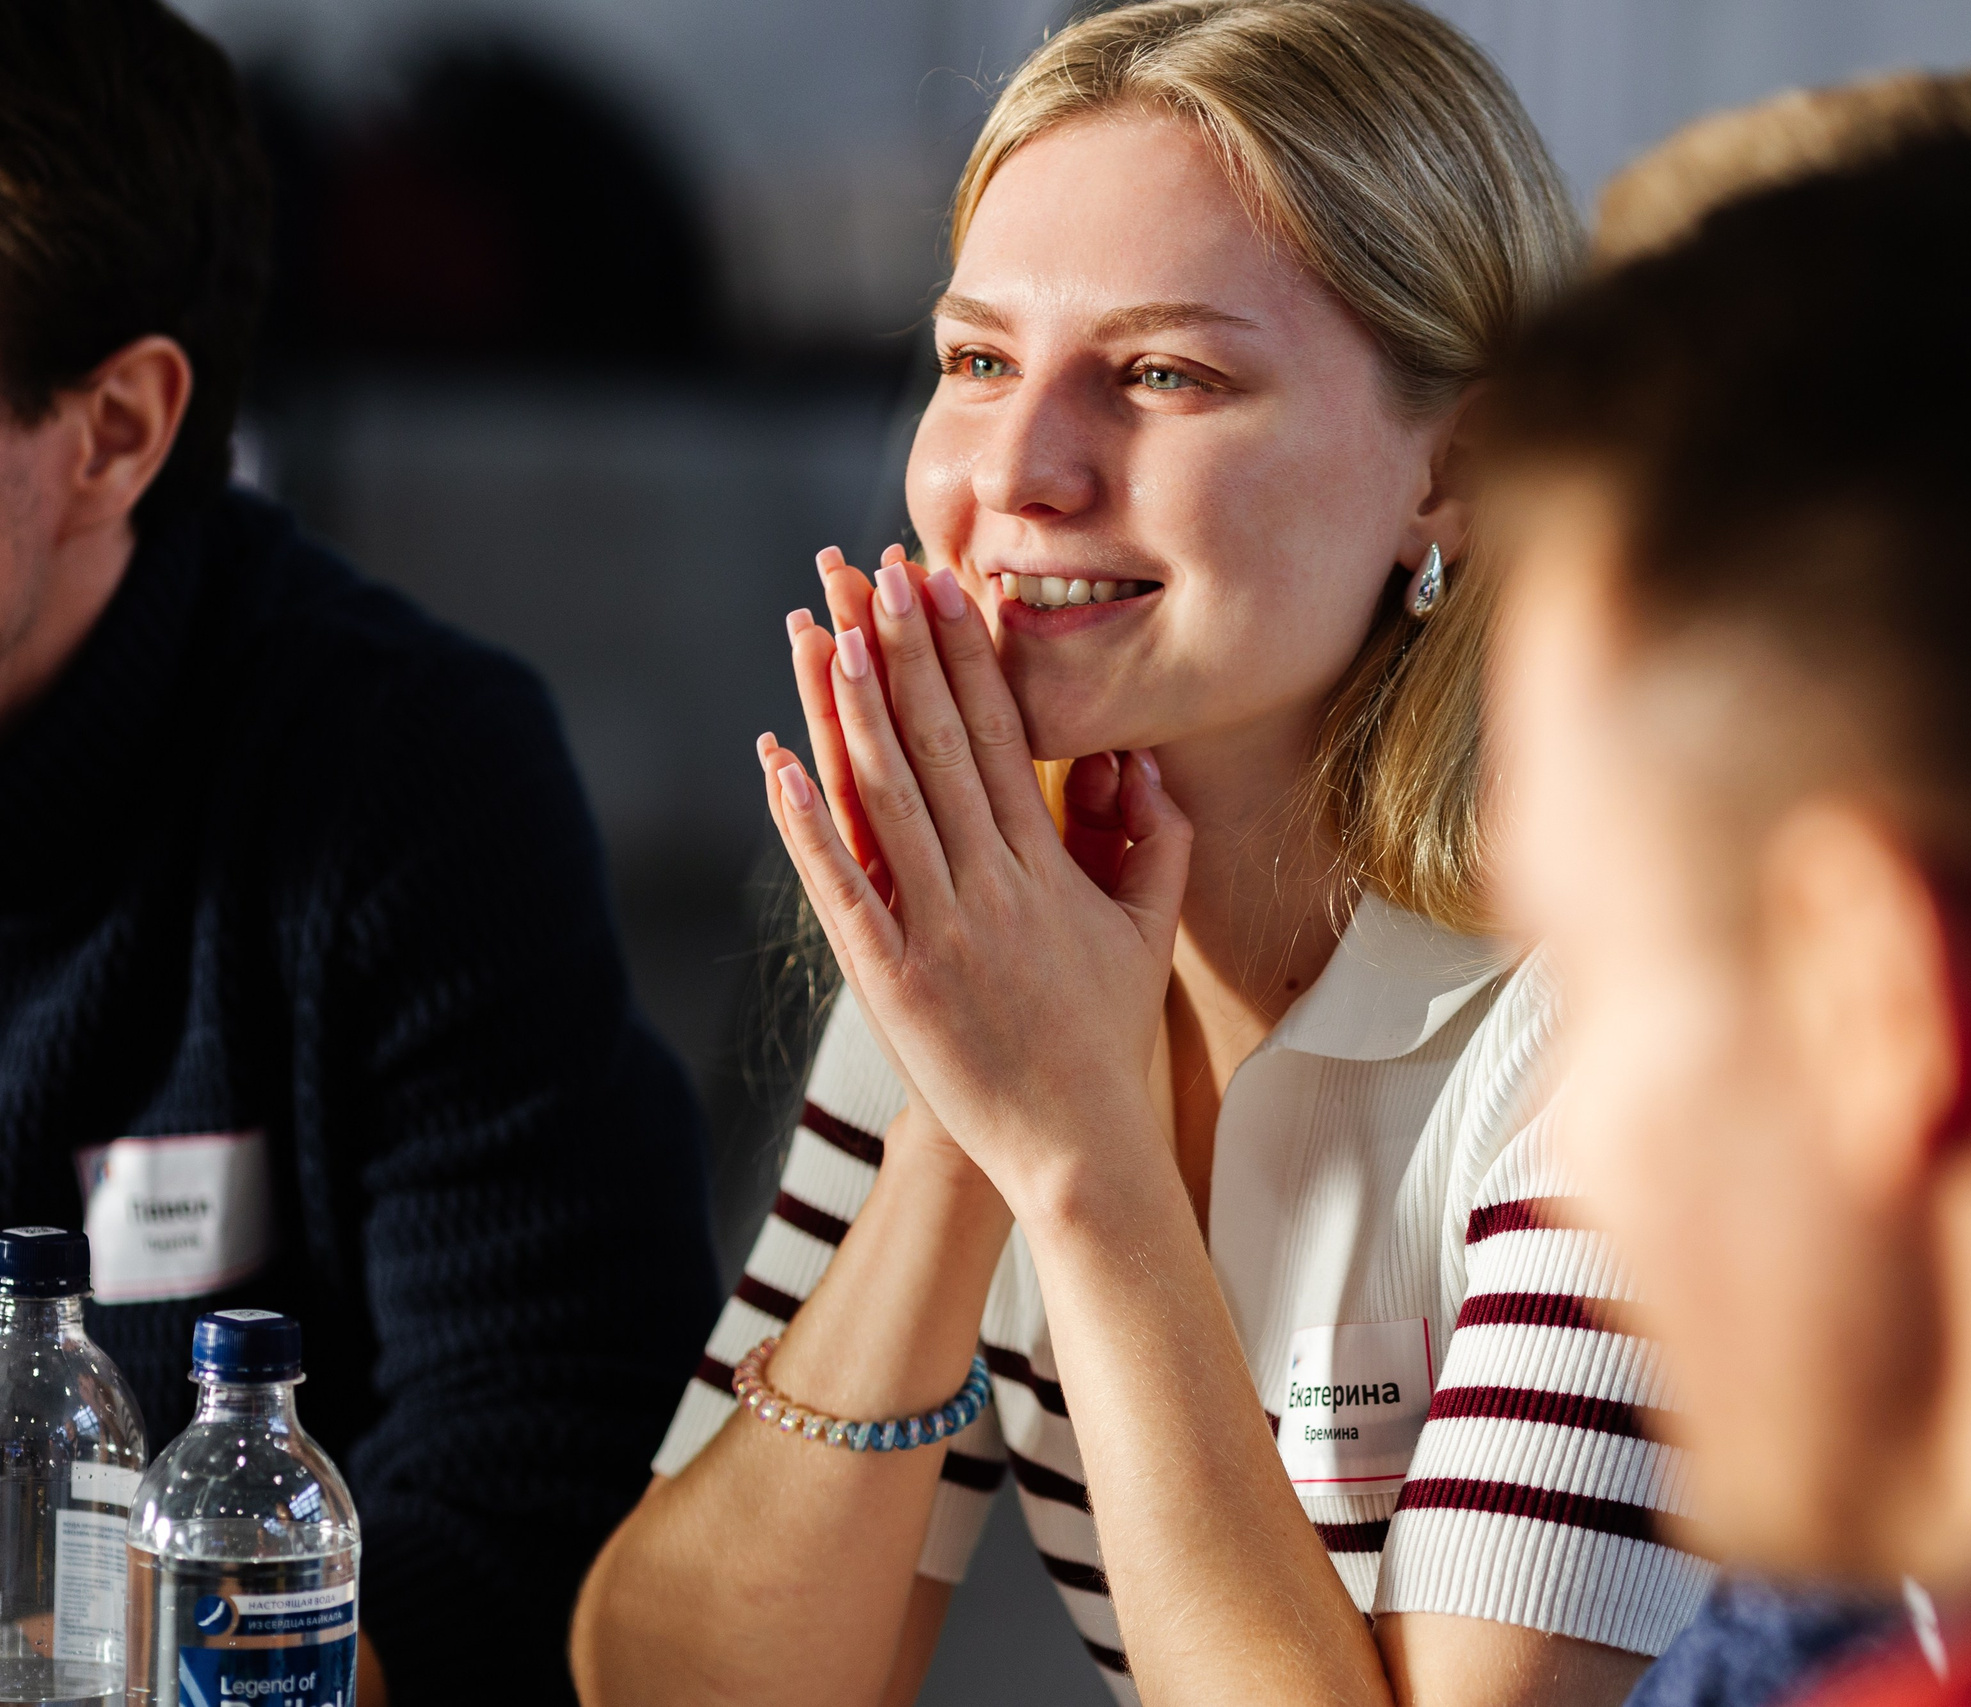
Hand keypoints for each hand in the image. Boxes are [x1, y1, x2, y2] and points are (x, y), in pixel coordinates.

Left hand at [758, 550, 1191, 1206]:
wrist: (1076, 1146)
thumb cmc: (1108, 1037)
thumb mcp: (1149, 932)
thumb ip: (1158, 842)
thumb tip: (1148, 765)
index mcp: (1048, 866)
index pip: (1001, 736)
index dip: (966, 656)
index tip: (943, 584)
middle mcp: (991, 886)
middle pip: (937, 745)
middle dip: (902, 649)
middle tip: (870, 570)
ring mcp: (937, 932)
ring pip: (885, 799)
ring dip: (848, 708)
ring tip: (819, 631)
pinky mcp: (891, 983)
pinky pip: (841, 888)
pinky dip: (806, 825)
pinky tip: (776, 762)